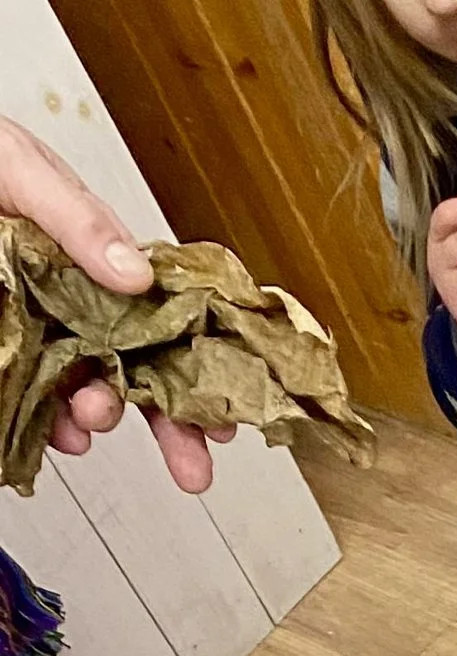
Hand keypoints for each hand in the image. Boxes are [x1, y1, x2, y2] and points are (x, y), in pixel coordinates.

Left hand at [0, 113, 218, 490]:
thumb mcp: (27, 172)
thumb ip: (81, 220)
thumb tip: (136, 275)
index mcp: (97, 261)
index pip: (163, 322)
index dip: (196, 371)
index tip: (221, 416)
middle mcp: (75, 303)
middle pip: (137, 372)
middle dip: (170, 426)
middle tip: (192, 468)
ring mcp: (39, 329)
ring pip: (86, 389)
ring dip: (100, 414)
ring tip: (93, 418)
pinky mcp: (8, 347)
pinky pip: (33, 398)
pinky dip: (50, 422)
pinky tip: (58, 427)